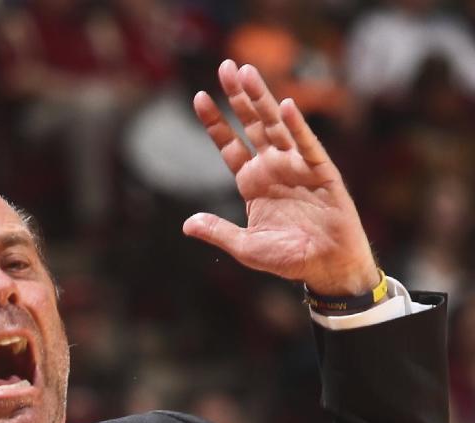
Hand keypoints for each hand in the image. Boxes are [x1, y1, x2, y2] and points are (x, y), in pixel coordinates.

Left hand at [183, 61, 378, 294]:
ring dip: (262, 99)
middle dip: (238, 97)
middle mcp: (273, 168)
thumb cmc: (288, 258)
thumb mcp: (246, 247)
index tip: (198, 98)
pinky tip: (285, 107)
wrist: (325, 266)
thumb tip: (187, 225)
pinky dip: (296, 127)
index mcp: (253, 183)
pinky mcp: (321, 171)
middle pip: (252, 125)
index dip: (215, 123)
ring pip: (276, 126)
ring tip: (247, 73)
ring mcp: (296, 166)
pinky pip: (307, 145)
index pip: (230, 146)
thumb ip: (218, 232)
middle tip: (225, 66)